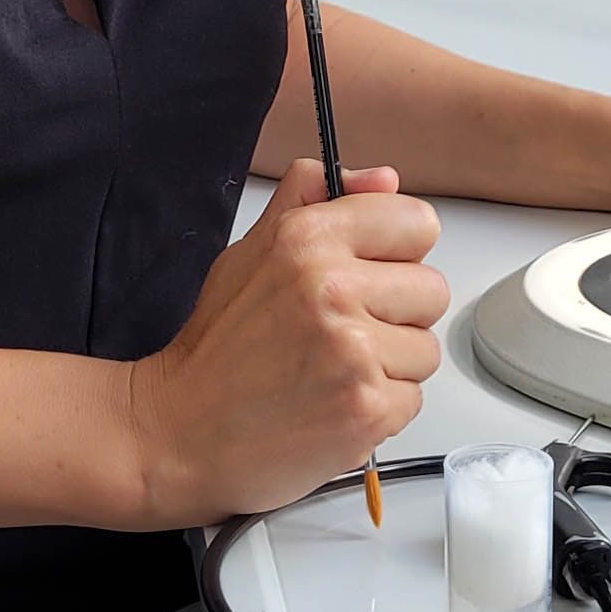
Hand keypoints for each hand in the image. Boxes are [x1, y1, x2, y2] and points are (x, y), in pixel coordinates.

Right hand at [126, 159, 448, 522]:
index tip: (370, 275)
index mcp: (308, 239)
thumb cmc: (214, 350)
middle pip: (431, 290)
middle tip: (339, 335)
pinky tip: (333, 405)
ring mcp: (354, 351)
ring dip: (389, 366)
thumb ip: (314, 202)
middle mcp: (333, 288)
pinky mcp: (367, 408)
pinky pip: (412, 400)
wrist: (179, 432)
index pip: (416, 223)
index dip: (397, 253)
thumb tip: (383, 179)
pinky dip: (378, 410)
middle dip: (395, 315)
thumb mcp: (250, 252)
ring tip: (332, 373)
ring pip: (424, 349)